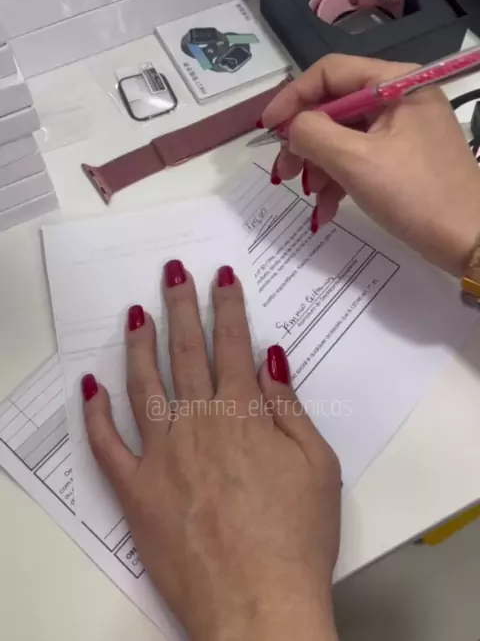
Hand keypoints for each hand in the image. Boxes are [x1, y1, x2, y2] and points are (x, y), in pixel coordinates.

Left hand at [82, 261, 340, 640]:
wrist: (257, 604)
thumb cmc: (296, 538)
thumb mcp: (318, 466)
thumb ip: (290, 406)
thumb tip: (273, 357)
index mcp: (244, 414)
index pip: (234, 345)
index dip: (227, 305)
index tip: (220, 277)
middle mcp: (199, 423)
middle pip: (186, 352)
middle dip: (180, 306)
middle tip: (172, 273)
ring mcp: (162, 455)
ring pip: (144, 385)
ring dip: (139, 344)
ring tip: (135, 313)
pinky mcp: (137, 490)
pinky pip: (107, 445)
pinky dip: (96, 414)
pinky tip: (91, 387)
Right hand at [262, 54, 479, 275]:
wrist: (472, 242)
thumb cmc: (417, 196)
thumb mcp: (356, 162)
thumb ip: (313, 134)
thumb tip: (290, 126)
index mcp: (396, 84)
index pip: (330, 73)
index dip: (292, 97)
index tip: (267, 129)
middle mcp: (400, 98)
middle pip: (334, 107)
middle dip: (305, 142)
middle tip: (283, 172)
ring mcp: (403, 129)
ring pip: (343, 137)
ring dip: (320, 168)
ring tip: (310, 199)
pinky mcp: (404, 158)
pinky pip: (360, 158)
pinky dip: (340, 180)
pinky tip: (328, 210)